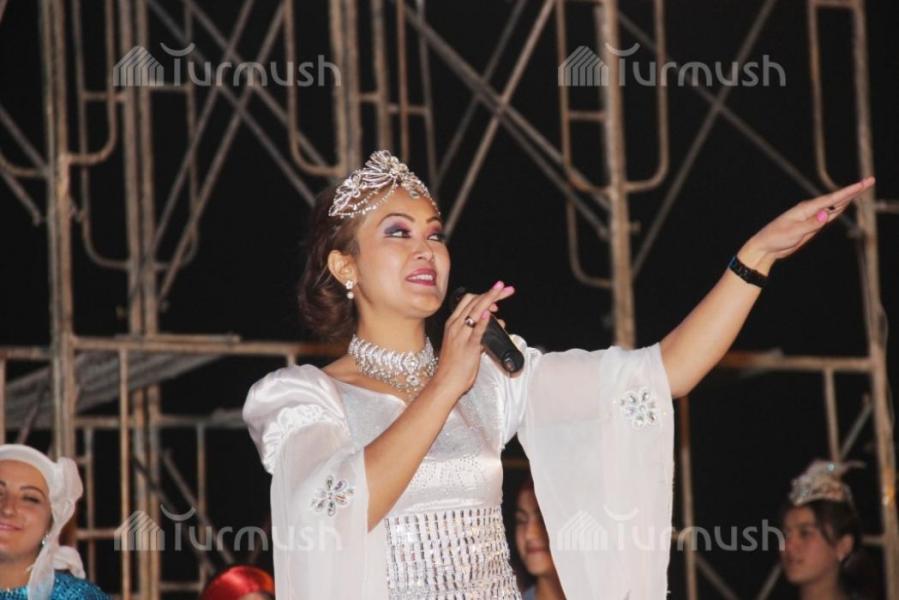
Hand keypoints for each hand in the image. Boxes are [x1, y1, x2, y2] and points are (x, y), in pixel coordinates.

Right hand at [429, 281, 515, 396]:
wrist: (446, 382)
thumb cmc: (454, 365)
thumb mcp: (463, 343)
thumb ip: (478, 332)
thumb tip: (495, 324)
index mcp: (453, 323)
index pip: (468, 300)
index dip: (484, 294)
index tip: (497, 293)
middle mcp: (455, 326)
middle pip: (474, 302)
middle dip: (493, 293)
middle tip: (506, 288)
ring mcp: (461, 335)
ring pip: (476, 311)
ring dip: (492, 299)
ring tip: (504, 292)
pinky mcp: (468, 347)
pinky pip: (476, 331)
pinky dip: (483, 321)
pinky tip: (490, 314)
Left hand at [739, 177, 874, 273]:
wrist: (766, 248)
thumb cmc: (775, 238)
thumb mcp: (793, 232)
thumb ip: (811, 224)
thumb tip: (826, 214)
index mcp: (806, 208)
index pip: (832, 199)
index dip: (849, 191)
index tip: (863, 184)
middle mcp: (810, 210)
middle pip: (836, 199)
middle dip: (853, 191)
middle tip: (869, 181)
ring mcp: (811, 217)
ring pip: (834, 206)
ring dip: (848, 198)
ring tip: (862, 188)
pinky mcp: (811, 226)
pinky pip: (829, 216)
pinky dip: (839, 209)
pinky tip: (844, 204)